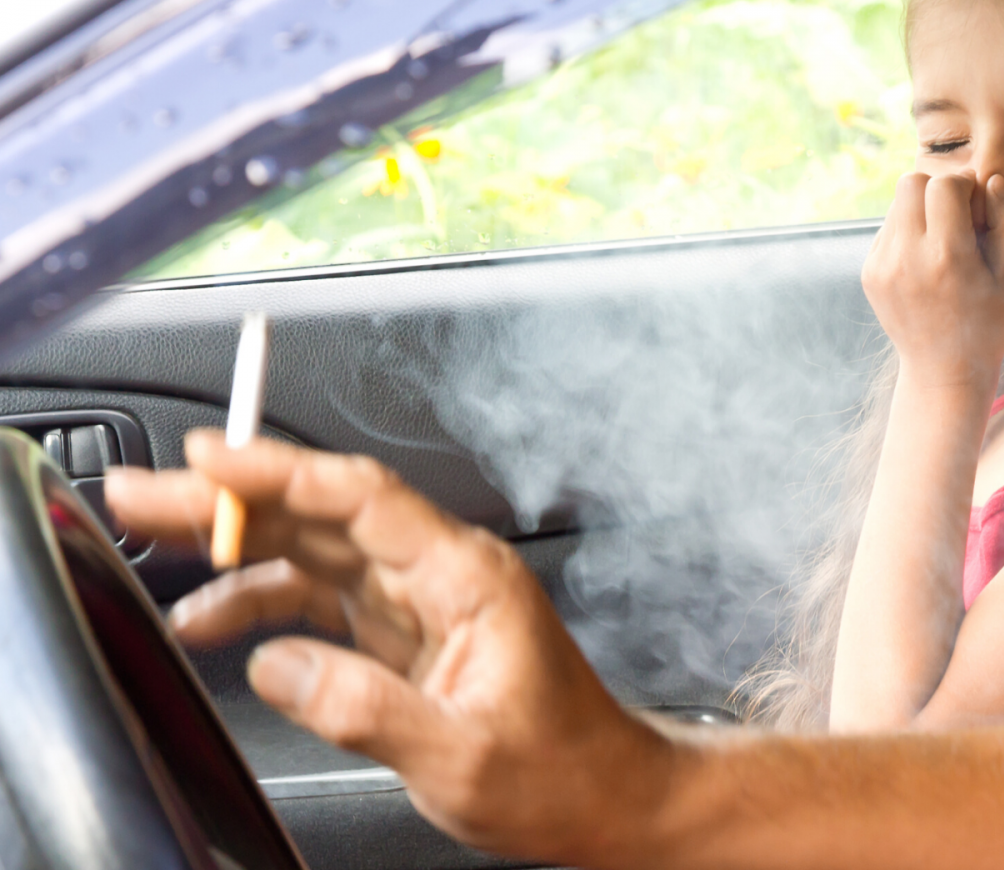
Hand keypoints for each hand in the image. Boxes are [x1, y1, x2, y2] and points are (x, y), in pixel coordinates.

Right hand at [104, 431, 669, 863]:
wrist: (602, 799)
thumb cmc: (560, 772)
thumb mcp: (462, 755)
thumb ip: (367, 709)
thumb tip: (281, 667)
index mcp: (467, 578)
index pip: (361, 500)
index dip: (280, 472)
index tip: (208, 460)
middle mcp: (441, 575)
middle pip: (322, 514)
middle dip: (230, 498)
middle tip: (145, 493)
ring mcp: (421, 601)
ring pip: (314, 550)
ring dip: (234, 546)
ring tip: (153, 546)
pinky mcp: (406, 633)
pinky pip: (323, 598)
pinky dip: (264, 601)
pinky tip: (213, 617)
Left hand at [862, 172, 1003, 389]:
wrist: (943, 370)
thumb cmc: (987, 321)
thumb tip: (992, 181)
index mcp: (947, 257)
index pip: (943, 185)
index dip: (964, 186)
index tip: (976, 206)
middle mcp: (907, 258)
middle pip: (911, 182)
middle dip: (937, 189)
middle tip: (957, 215)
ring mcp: (882, 266)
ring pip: (896, 204)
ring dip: (921, 210)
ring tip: (943, 240)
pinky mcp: (869, 274)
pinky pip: (887, 230)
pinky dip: (907, 233)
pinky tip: (926, 261)